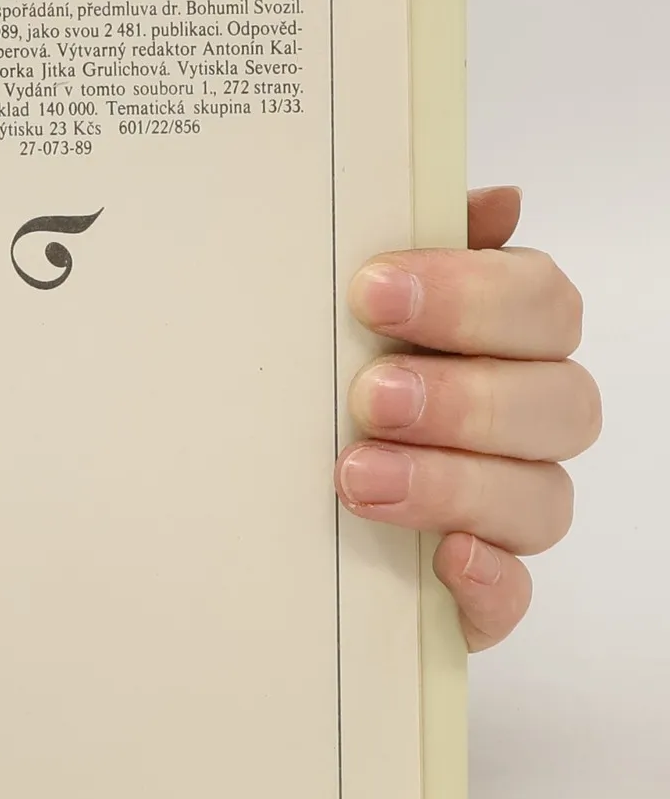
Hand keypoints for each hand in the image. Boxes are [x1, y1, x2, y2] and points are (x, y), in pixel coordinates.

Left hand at [336, 186, 598, 651]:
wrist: (240, 491)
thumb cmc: (310, 376)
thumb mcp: (334, 307)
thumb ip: (404, 246)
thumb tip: (498, 202)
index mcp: (503, 339)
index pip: (540, 302)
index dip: (470, 293)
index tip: (371, 290)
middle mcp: (522, 421)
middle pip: (559, 402)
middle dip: (464, 395)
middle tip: (370, 394)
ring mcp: (506, 511)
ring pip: (539, 498)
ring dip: (453, 482)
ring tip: (356, 475)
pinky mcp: (479, 592)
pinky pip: (515, 596)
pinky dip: (488, 580)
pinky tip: (444, 557)